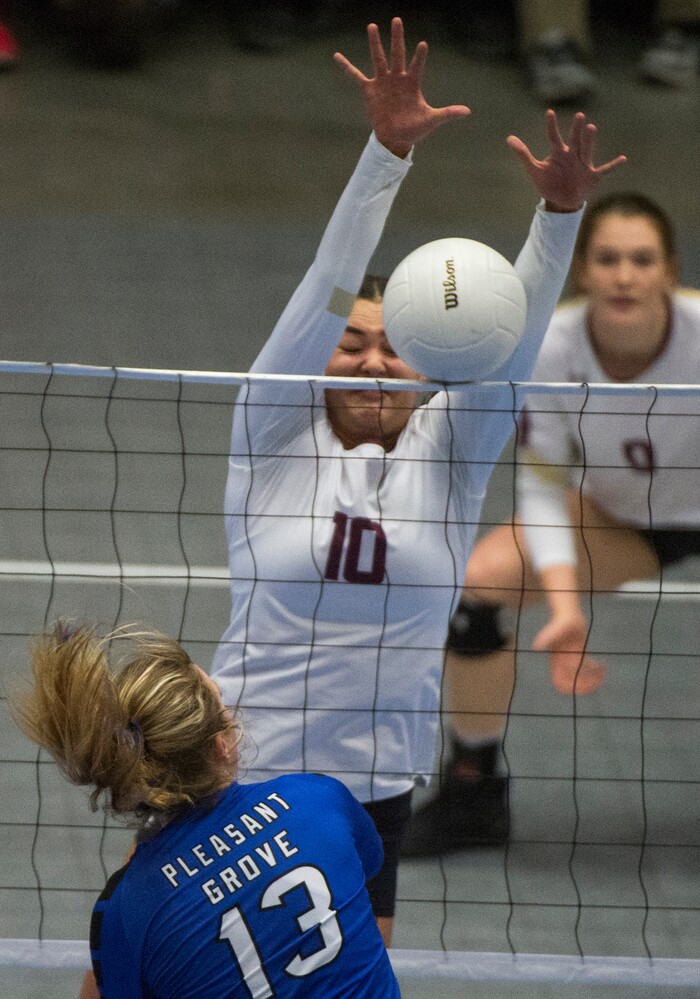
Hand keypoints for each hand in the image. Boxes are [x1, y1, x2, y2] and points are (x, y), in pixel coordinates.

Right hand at [334, 17, 469, 158]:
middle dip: (397, 38)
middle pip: (397, 53)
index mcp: (412, 83)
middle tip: (397, 20)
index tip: (423, 44)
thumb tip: (468, 111)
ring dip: (375, 43)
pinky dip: (347, 67)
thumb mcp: (432, 120)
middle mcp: (398, 78)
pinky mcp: (370, 90)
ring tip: (373, 26)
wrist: (396, 139)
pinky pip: (356, 76)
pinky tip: (337, 56)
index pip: (417, 65)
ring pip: (379, 58)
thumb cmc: (415, 128)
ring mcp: (383, 82)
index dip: (420, 56)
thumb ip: (448, 113)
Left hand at [507, 110, 626, 211]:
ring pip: (587, 150)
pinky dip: (613, 165)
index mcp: (558, 153)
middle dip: (576, 130)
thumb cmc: (548, 184)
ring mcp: (584, 164)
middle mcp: (572, 155)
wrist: (561, 202)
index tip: (548, 112)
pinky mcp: (593, 176)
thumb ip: (523, 154)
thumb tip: (509, 138)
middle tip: (578, 116)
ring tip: (591, 127)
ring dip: (589, 140)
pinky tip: (623, 159)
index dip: (550, 126)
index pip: (553, 137)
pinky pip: (605, 169)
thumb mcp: (534, 170)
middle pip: (574, 140)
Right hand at [533, 610, 605, 694]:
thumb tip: (537, 646)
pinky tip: (603, 665)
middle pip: (571, 684)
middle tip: (597, 682)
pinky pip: (588, 669)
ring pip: (581, 679)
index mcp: (556, 661)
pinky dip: (596, 670)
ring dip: (593, 680)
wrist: (568, 613)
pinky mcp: (579, 655)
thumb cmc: (562, 619)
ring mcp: (571, 660)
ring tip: (602, 674)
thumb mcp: (557, 627)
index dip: (570, 686)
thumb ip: (549, 636)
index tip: (582, 681)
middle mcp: (562, 663)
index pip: (559, 682)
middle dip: (584, 686)